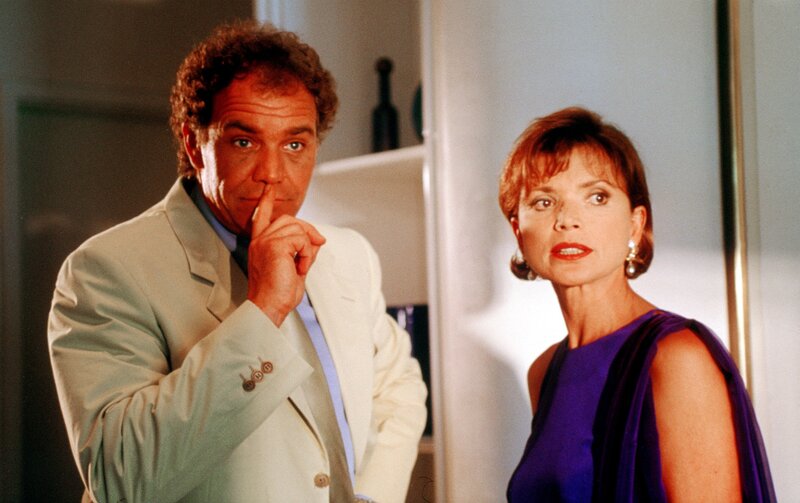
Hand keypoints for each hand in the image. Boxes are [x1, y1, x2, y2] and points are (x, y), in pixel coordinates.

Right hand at [246, 186, 325, 325]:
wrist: (269, 307)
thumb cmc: (278, 294)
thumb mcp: (294, 268)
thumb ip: (302, 251)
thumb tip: (316, 240)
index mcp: (260, 245)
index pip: (262, 217)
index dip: (267, 202)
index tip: (269, 187)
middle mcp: (259, 240)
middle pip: (288, 219)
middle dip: (308, 230)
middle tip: (317, 246)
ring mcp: (265, 242)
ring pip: (297, 228)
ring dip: (307, 248)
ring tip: (301, 266)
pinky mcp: (274, 246)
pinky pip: (301, 240)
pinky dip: (306, 254)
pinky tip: (300, 268)